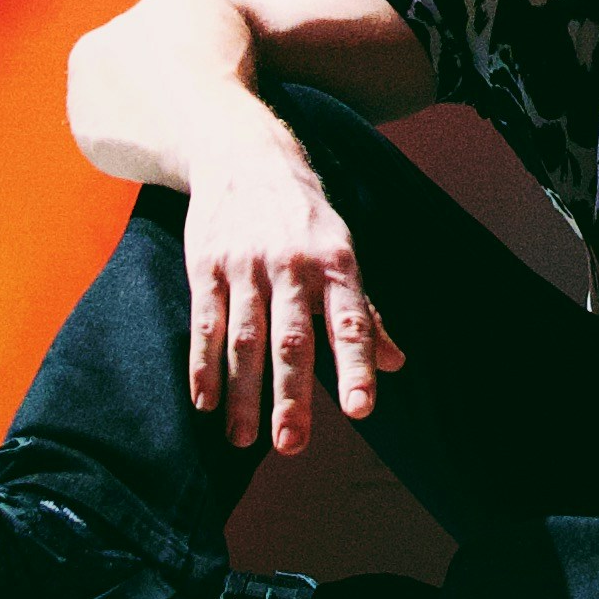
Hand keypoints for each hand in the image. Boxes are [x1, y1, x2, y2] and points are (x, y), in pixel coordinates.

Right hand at [183, 155, 404, 452]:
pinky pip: (205, 322)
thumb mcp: (343, 251)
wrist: (243, 153)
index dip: (356, 366)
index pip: (351, 322)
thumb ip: (366, 311)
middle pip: (292, 340)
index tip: (360, 409)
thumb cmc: (304, 214)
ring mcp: (246, 264)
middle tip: (291, 445)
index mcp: (337, 262)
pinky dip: (203, 365)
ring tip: (244, 440)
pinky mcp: (206, 264)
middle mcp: (293, 264)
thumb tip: (396, 363)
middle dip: (292, 396)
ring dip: (244, 394)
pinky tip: (205, 402)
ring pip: (245, 339)